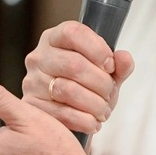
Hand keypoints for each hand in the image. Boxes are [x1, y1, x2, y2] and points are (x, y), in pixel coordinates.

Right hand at [21, 21, 134, 137]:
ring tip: (104, 109)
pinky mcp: (32, 105)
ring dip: (94, 103)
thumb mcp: (108, 72)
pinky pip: (61, 113)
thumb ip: (120, 64)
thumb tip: (123, 57)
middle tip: (110, 92)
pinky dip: (84, 120)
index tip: (111, 65)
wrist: (72, 113)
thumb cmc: (89, 85)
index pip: (73, 33)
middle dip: (100, 82)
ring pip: (67, 90)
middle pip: (73, 64)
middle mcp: (39, 57)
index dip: (97, 49)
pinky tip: (93, 122)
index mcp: (56, 38)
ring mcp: (32, 81)